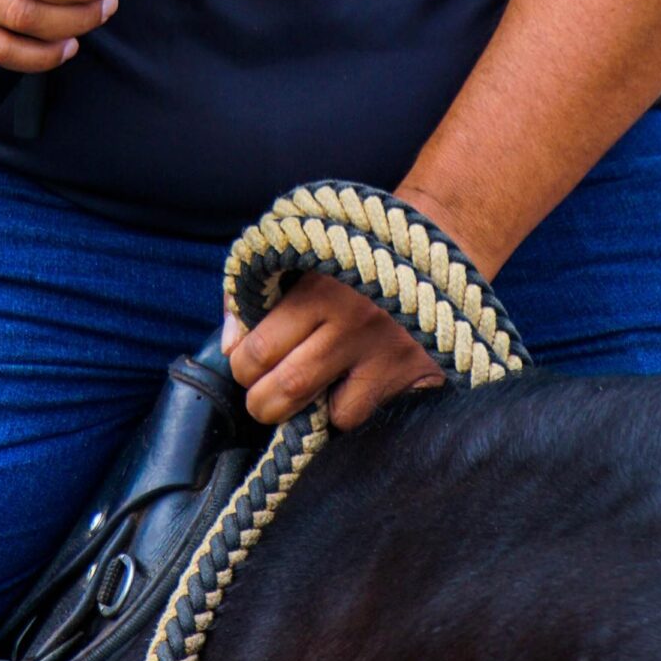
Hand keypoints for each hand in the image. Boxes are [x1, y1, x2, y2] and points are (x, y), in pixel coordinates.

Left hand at [224, 275, 443, 431]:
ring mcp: (391, 355)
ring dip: (315, 409)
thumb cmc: (348, 253)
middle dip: (264, 401)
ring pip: (332, 414)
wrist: (431, 245)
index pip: (258, 351)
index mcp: (320, 289)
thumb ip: (253, 294)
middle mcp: (355, 324)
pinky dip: (356, 406)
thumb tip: (229, 346)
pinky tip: (357, 382)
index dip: (243, 364)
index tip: (248, 361)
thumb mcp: (298, 256)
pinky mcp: (420, 376)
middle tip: (265, 394)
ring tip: (316, 384)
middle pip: (287, 391)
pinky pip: (373, 416)